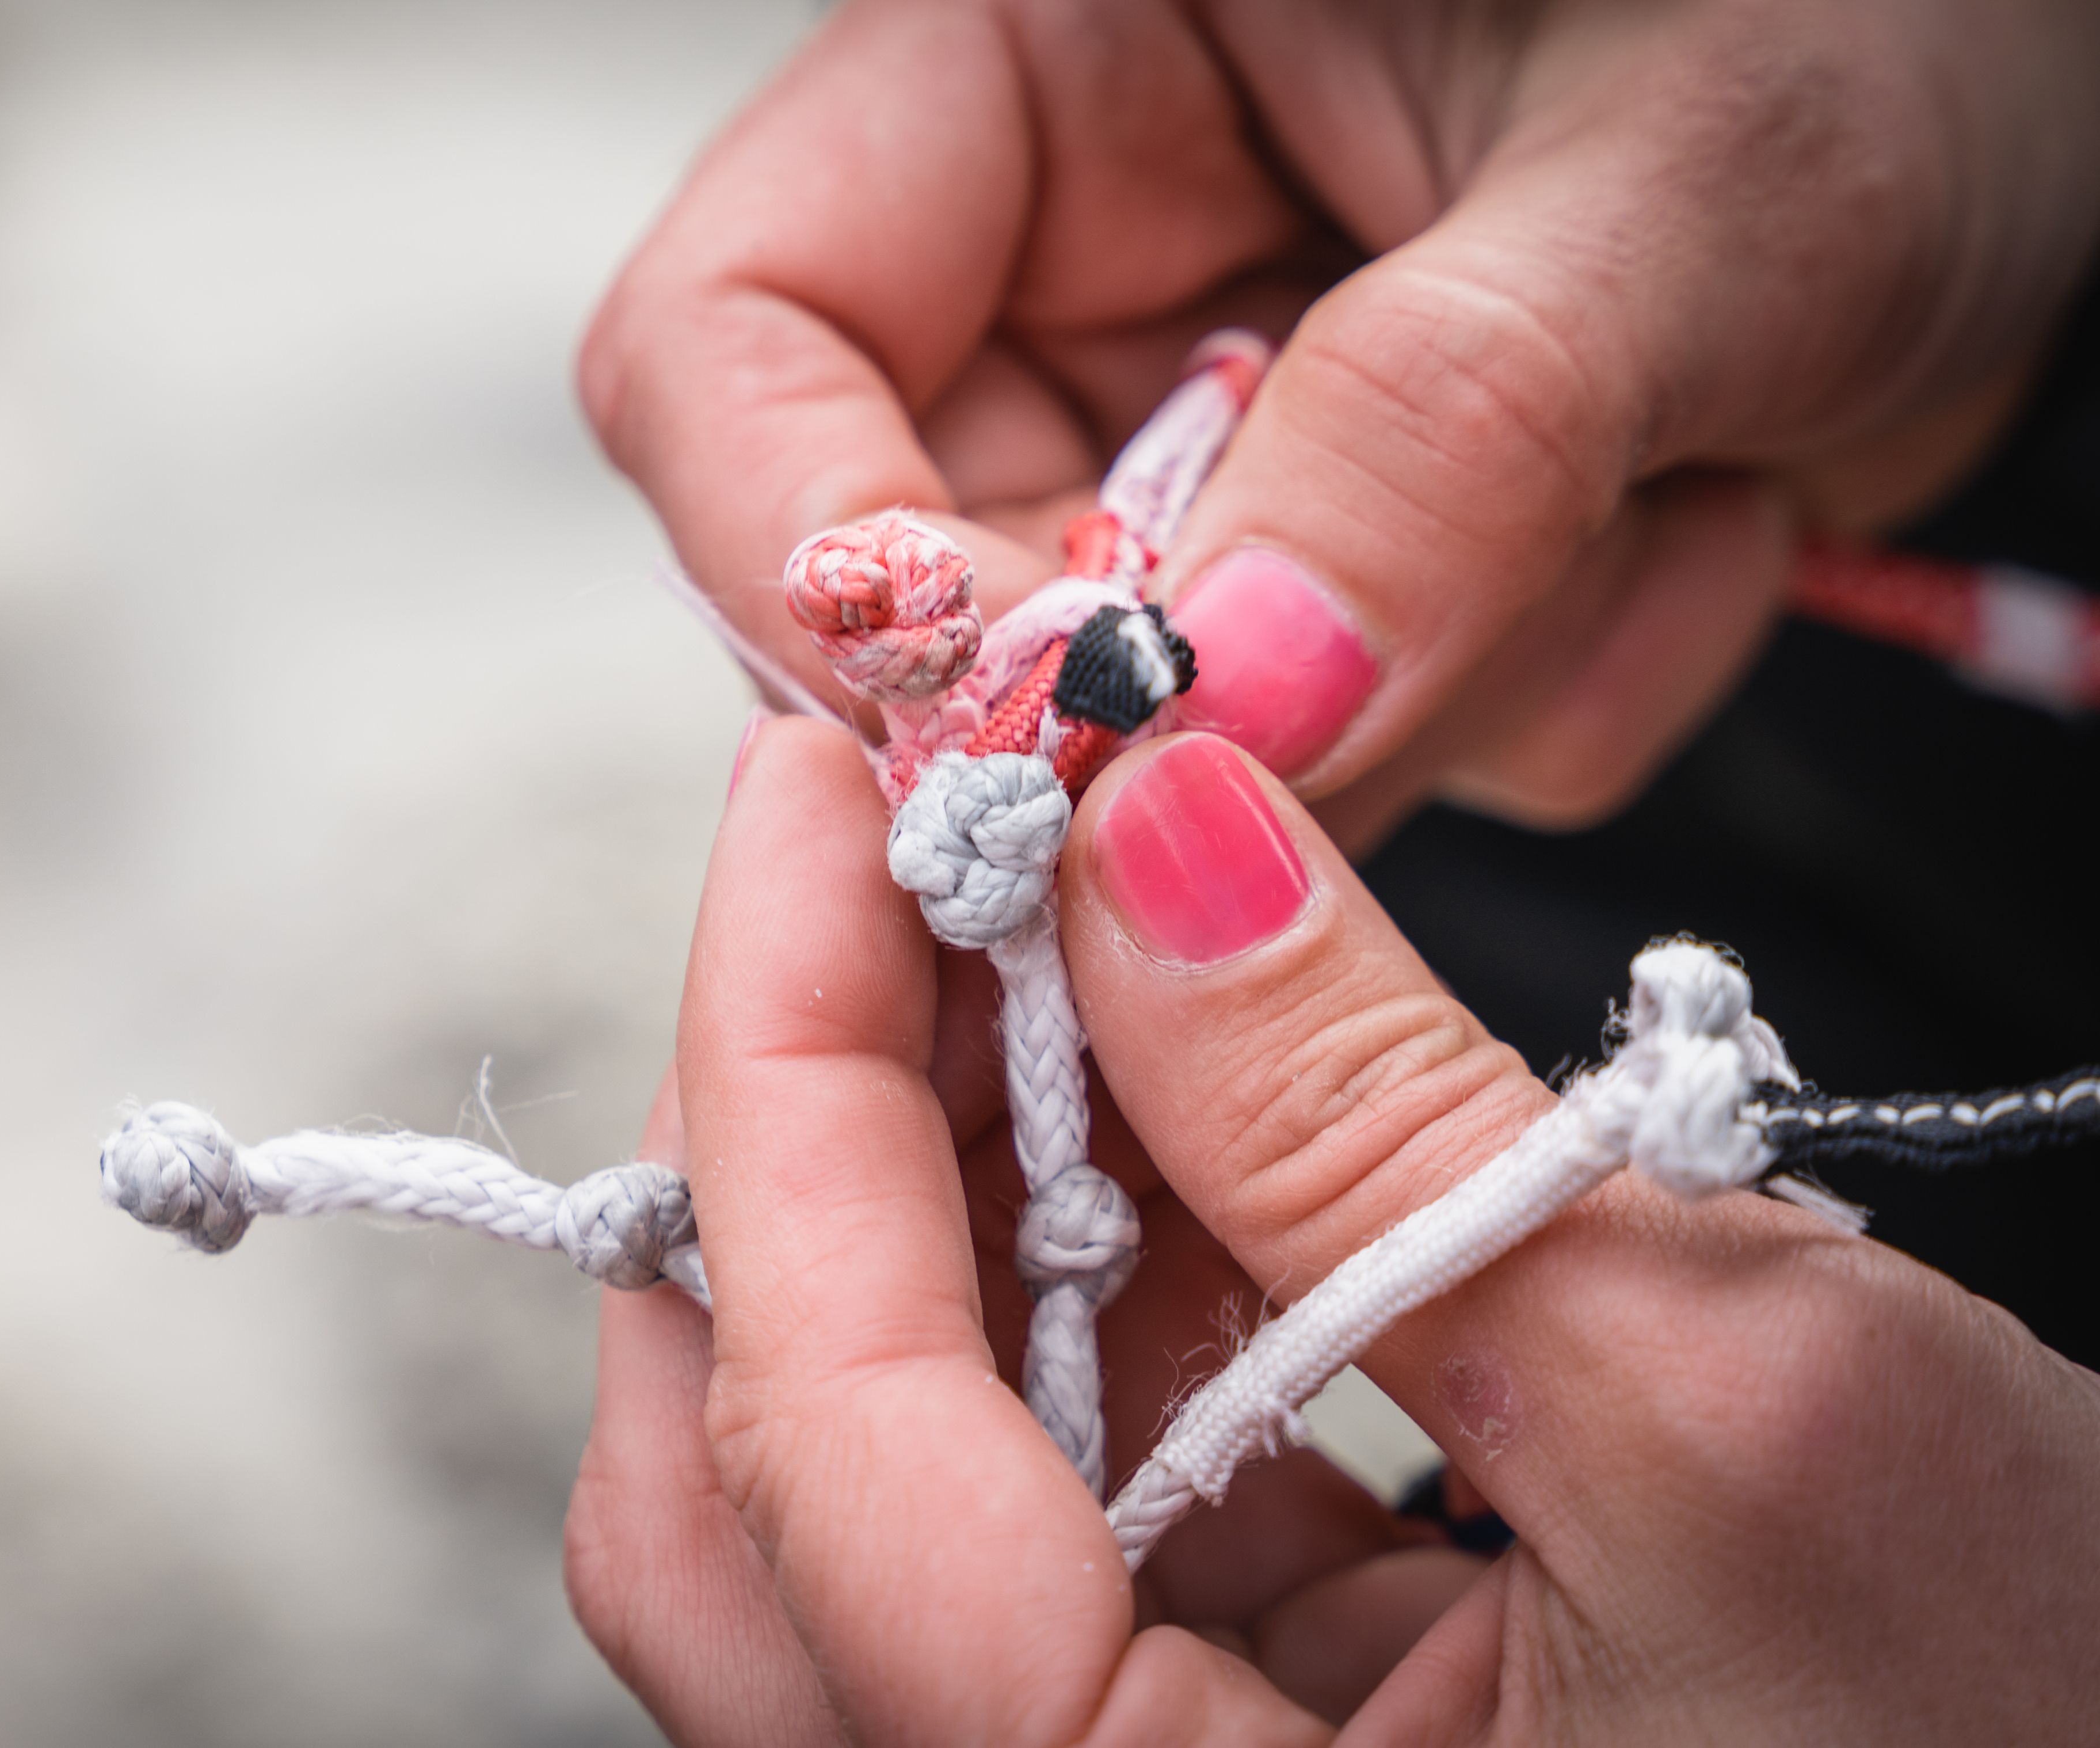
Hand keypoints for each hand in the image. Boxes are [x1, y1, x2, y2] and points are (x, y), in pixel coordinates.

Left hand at [564, 718, 2099, 1740]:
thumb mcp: (1751, 1418)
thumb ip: (1381, 1129)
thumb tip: (1136, 834)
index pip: (811, 1439)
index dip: (785, 1067)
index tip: (815, 791)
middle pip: (755, 1484)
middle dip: (806, 1133)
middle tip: (897, 844)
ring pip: (882, 1474)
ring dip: (939, 1177)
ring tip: (1034, 928)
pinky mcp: (1212, 1737)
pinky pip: (1047, 1492)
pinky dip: (1074, 1275)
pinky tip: (1146, 1093)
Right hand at [582, 0, 2099, 841]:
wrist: (2085, 76)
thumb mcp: (1702, 168)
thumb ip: (1442, 435)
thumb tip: (1224, 718)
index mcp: (1048, 61)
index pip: (735, 337)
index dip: (804, 548)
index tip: (993, 719)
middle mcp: (1081, 266)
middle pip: (924, 583)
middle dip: (1161, 689)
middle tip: (1383, 685)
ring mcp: (1202, 436)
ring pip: (1159, 724)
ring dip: (1420, 686)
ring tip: (1665, 494)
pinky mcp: (1339, 576)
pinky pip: (1345, 766)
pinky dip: (1536, 694)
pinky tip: (1697, 520)